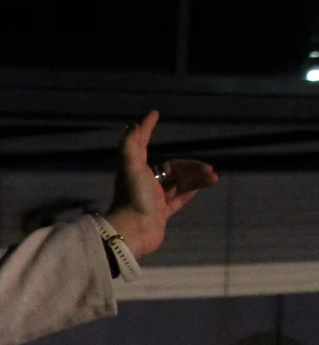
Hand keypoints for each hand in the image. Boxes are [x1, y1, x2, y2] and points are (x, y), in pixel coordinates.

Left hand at [103, 112, 216, 259]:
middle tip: (208, 167)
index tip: (156, 114)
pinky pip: (179, 199)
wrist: (134, 231)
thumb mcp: (131, 166)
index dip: (147, 130)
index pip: (143, 145)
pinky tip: (204, 185)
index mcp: (135, 171)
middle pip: (172, 168)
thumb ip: (131, 144)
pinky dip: (191, 191)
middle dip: (190, 166)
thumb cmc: (133, 196)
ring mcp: (153, 199)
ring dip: (196, 178)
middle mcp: (144, 183)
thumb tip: (136, 122)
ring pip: (179, 183)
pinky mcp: (161, 214)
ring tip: (213, 178)